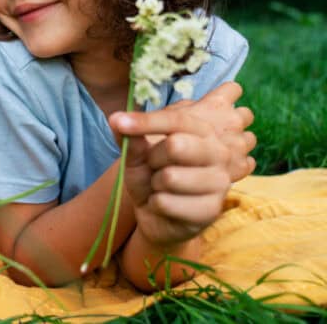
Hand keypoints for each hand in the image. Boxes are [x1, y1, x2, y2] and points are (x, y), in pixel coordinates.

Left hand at [109, 87, 255, 245]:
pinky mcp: (211, 210)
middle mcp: (218, 153)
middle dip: (153, 159)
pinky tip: (165, 207)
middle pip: (175, 145)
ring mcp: (220, 182)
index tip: (118, 122)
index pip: (175, 120)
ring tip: (161, 188)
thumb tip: (115, 119)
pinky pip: (166, 202)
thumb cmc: (151, 178)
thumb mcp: (137, 155)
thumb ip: (130, 138)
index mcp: (203, 131)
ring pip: (170, 177)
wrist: (158, 216)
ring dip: (155, 184)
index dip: (146, 121)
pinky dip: (156, 204)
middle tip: (154, 167)